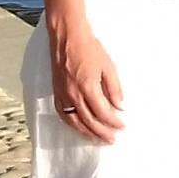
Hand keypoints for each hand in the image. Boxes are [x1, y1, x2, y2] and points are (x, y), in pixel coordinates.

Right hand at [47, 16, 123, 143]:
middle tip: (112, 139)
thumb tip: (120, 106)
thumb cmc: (89, 49)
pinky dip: (73, 125)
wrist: (68, 37)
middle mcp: (73, 94)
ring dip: (87, 132)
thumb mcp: (108, 66)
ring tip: (98, 139)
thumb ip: (114, 88)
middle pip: (89, 121)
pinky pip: (64, 115)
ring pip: (75, 121)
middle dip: (102, 132)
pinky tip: (80, 128)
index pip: (102, 112)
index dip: (113, 122)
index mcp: (88, 87)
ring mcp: (63, 95)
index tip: (122, 126)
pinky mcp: (56, 93)